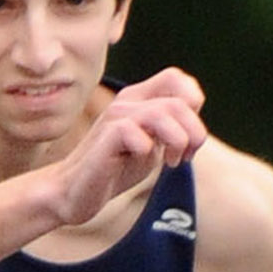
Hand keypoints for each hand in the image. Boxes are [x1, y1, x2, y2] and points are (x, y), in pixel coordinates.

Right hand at [49, 67, 207, 227]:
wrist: (76, 193)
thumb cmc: (114, 170)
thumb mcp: (152, 148)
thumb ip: (172, 132)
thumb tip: (196, 126)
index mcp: (139, 100)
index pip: (176, 78)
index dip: (193, 102)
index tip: (191, 138)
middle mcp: (127, 102)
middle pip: (178, 101)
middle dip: (194, 132)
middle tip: (185, 157)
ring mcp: (115, 117)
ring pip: (161, 113)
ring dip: (176, 141)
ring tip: (172, 162)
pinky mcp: (105, 137)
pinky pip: (136, 133)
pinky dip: (148, 150)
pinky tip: (144, 162)